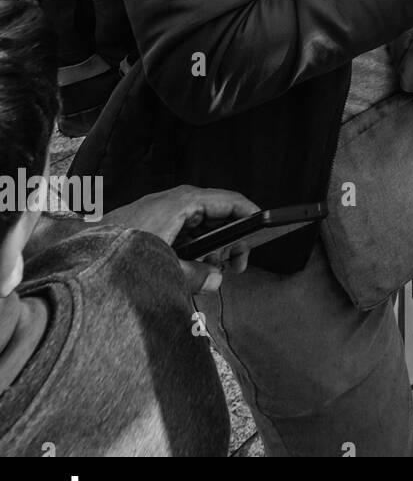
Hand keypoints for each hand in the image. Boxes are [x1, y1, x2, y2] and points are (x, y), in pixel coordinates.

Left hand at [103, 185, 259, 293]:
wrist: (80, 253)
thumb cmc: (118, 251)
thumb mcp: (163, 266)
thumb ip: (195, 274)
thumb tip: (216, 279)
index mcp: (183, 202)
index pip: (230, 201)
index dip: (251, 215)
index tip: (264, 231)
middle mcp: (175, 201)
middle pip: (218, 214)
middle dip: (230, 240)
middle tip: (235, 265)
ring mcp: (164, 211)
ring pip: (202, 224)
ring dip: (211, 247)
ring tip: (212, 270)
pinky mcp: (153, 222)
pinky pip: (185, 230)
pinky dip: (194, 247)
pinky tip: (192, 268)